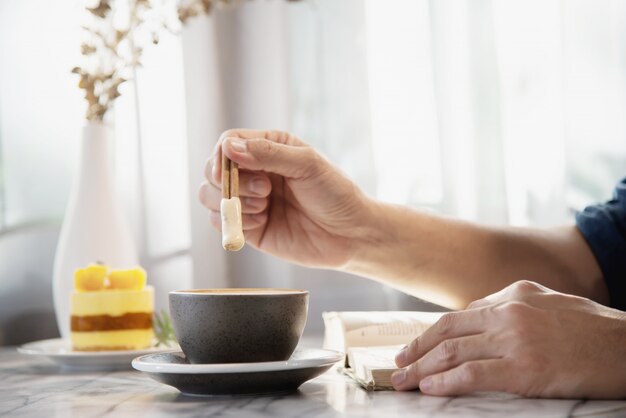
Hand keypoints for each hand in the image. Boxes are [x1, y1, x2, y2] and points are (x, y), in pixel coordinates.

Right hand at [199, 129, 373, 267]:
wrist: (351, 235)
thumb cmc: (336, 194)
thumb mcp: (307, 165)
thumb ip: (268, 154)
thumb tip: (228, 148)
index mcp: (270, 149)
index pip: (228, 142)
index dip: (222, 154)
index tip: (228, 167)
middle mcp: (255, 172)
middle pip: (213, 169)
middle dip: (228, 180)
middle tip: (265, 190)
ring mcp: (250, 201)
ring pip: (209, 195)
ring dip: (231, 201)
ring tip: (264, 207)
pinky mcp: (249, 228)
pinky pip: (220, 222)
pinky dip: (234, 222)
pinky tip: (262, 221)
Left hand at [392, 280, 625, 397]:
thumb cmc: (591, 328)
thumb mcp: (548, 302)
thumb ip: (510, 305)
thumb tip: (477, 313)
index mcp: (512, 295)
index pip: (459, 315)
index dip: (431, 334)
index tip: (415, 347)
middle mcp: (508, 313)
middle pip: (447, 331)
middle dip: (416, 349)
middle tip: (397, 364)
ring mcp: (514, 339)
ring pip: (453, 351)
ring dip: (422, 367)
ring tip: (403, 380)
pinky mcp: (524, 369)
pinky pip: (473, 374)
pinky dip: (446, 381)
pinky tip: (430, 388)